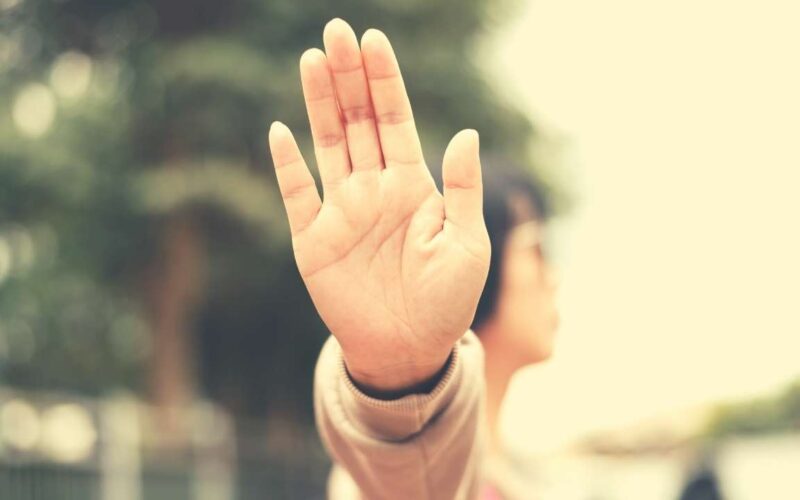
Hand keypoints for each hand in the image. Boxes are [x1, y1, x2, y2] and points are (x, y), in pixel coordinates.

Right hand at [268, 19, 489, 393]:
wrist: (409, 351)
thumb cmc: (446, 302)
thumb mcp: (467, 245)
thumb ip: (463, 189)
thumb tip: (465, 132)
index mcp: (412, 187)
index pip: (395, 121)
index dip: (384, 81)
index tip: (374, 40)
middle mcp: (374, 190)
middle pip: (358, 121)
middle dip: (349, 76)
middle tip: (336, 32)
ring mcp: (341, 212)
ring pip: (327, 145)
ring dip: (319, 104)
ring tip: (312, 59)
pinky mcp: (313, 241)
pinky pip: (296, 196)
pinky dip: (286, 166)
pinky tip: (279, 130)